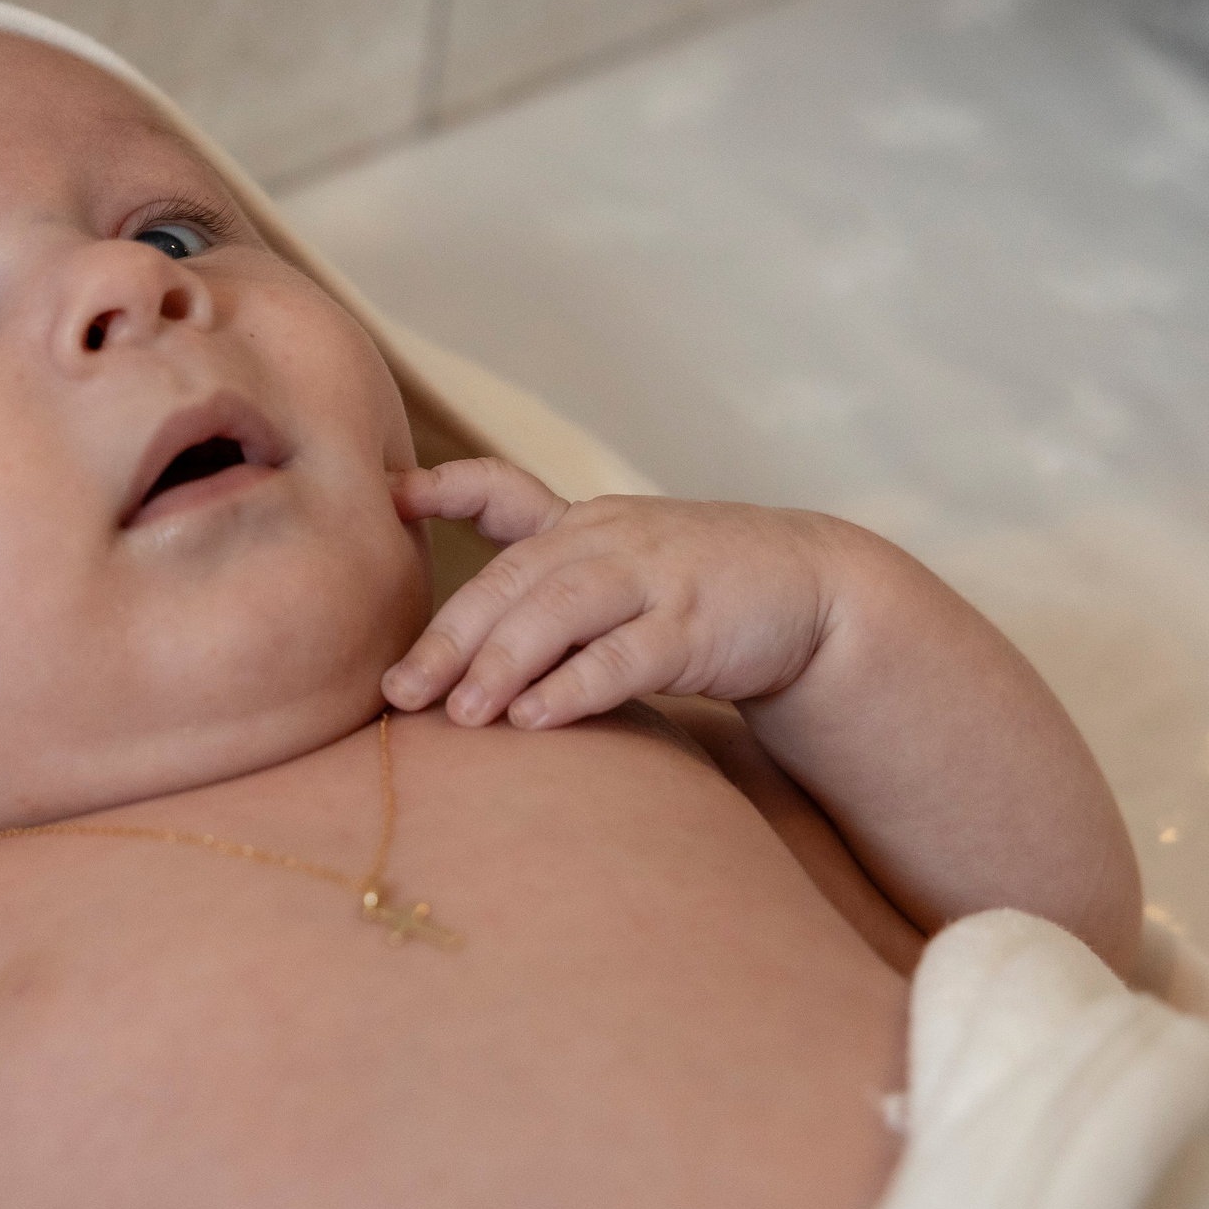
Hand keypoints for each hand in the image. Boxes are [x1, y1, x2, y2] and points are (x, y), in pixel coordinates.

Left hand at [381, 458, 841, 729]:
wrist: (817, 593)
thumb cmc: (702, 590)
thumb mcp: (621, 565)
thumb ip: (552, 585)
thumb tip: (463, 641)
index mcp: (586, 523)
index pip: (504, 491)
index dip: (446, 488)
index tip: (391, 498)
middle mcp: (612, 540)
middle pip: (514, 580)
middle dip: (450, 638)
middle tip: (399, 691)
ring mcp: (656, 579)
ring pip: (561, 613)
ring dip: (503, 664)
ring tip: (459, 715)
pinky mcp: (697, 627)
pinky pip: (626, 656)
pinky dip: (576, 687)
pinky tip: (535, 719)